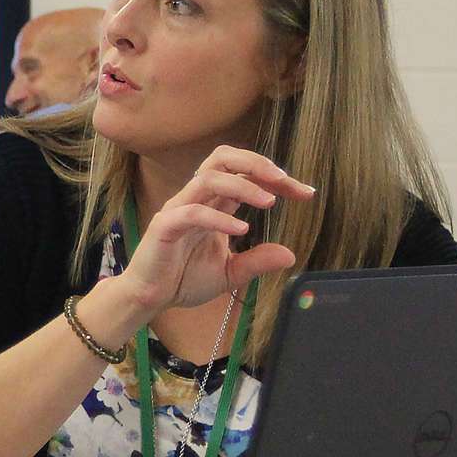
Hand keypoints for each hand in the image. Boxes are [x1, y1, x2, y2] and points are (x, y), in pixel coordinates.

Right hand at [113, 146, 310, 312]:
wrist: (150, 298)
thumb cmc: (184, 278)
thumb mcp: (231, 272)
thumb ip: (257, 261)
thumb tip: (290, 254)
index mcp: (213, 203)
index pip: (245, 174)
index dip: (276, 178)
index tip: (306, 193)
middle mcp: (196, 199)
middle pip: (223, 158)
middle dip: (256, 163)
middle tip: (284, 179)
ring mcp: (179, 209)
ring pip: (209, 178)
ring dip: (243, 186)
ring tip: (269, 202)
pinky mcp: (164, 227)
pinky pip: (192, 213)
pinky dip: (219, 218)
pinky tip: (241, 230)